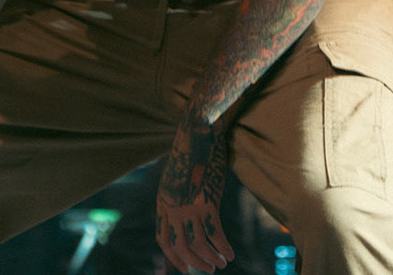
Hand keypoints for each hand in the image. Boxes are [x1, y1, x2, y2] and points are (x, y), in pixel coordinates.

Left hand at [155, 125, 236, 273]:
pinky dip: (223, 248)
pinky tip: (230, 253)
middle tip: (209, 269)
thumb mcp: (177, 176)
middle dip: (195, 263)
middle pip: (180, 247)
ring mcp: (188, 206)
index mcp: (163, 201)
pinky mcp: (206, 202)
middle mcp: (172, 207)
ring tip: (221, 263)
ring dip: (210, 259)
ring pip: (198, 245)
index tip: (186, 267)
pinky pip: (215, 234)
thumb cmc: (191, 152)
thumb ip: (177, 195)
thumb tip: (183, 212)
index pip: (162, 239)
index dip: (173, 257)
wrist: (198, 130)